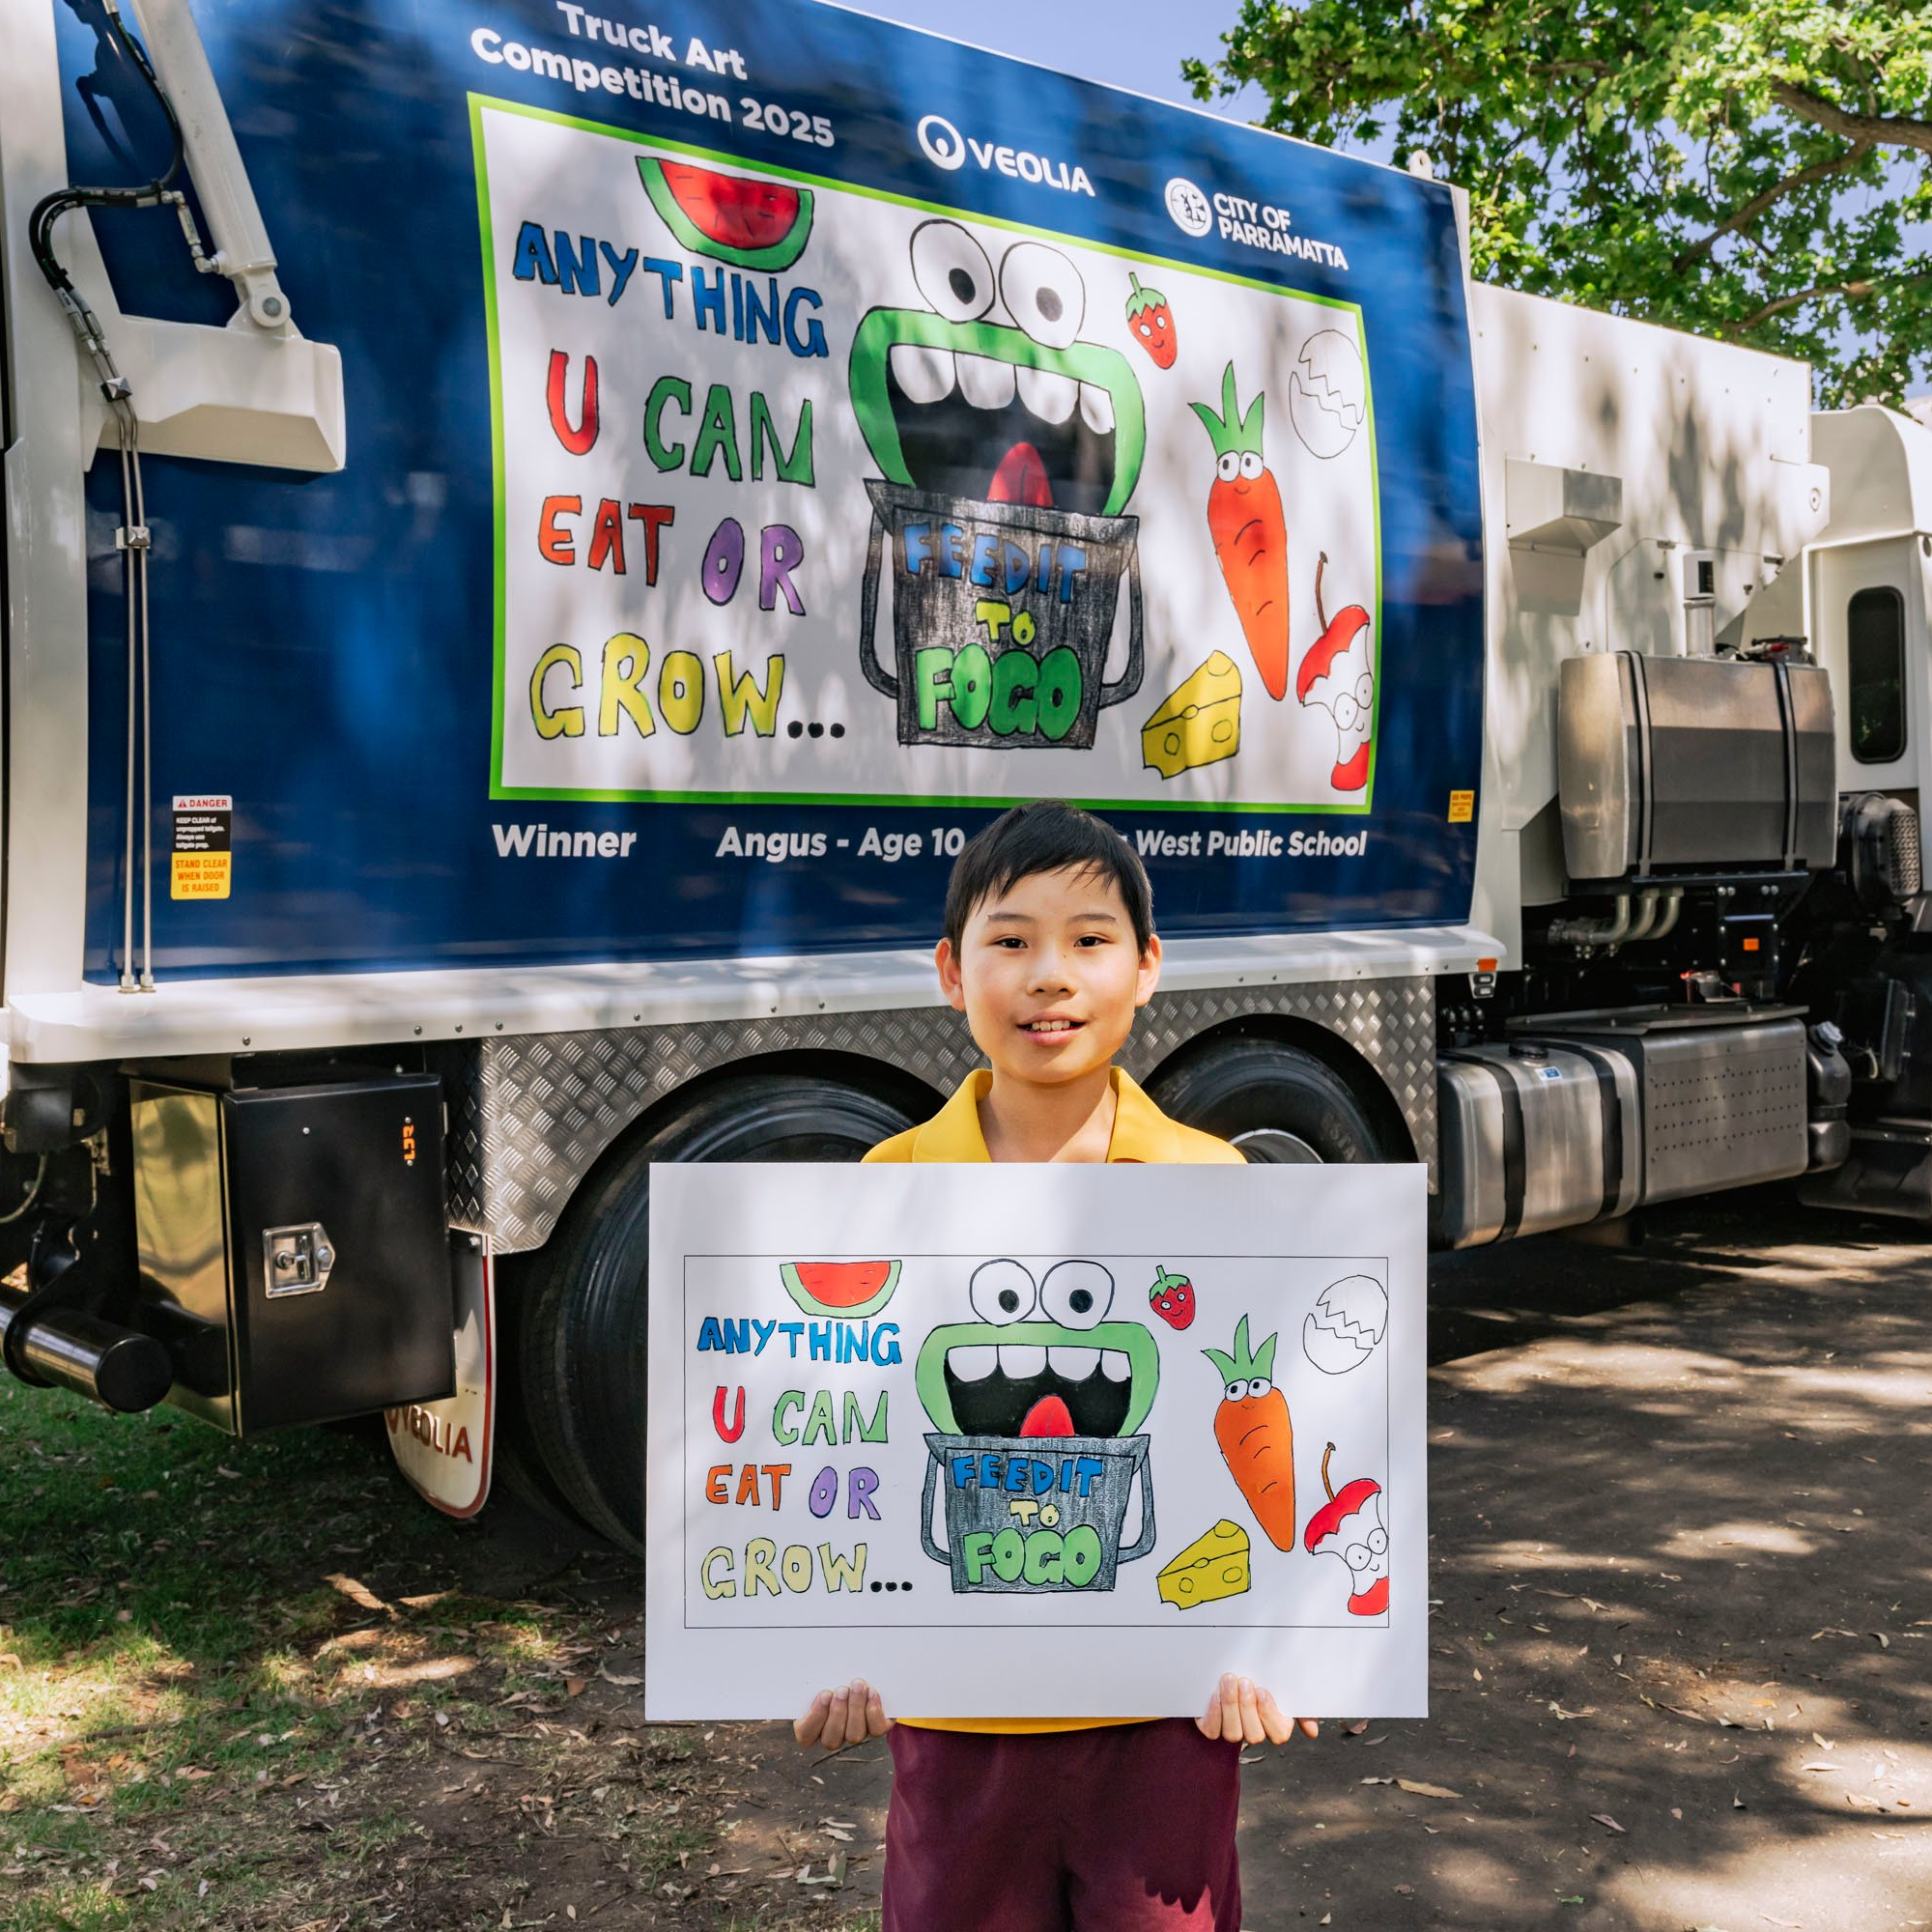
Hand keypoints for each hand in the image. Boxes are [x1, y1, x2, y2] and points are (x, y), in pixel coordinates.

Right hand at [794, 1677, 888, 1751]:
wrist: (862, 1668)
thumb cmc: (832, 1669)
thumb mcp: (817, 1672)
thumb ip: (812, 1676)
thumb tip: (799, 1662)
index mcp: (812, 1722)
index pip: (806, 1734)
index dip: (814, 1718)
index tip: (824, 1694)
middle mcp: (833, 1733)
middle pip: (831, 1739)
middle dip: (837, 1713)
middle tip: (842, 1690)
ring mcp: (854, 1732)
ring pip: (853, 1735)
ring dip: (856, 1709)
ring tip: (858, 1685)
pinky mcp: (876, 1726)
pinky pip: (875, 1728)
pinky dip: (874, 1711)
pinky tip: (872, 1692)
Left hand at [1196, 1673, 1317, 1745]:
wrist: (1233, 1665)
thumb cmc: (1262, 1674)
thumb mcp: (1285, 1683)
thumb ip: (1302, 1706)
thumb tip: (1312, 1732)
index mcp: (1275, 1723)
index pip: (1279, 1734)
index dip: (1269, 1715)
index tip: (1262, 1691)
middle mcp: (1254, 1730)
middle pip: (1254, 1736)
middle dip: (1248, 1708)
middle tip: (1244, 1681)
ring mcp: (1233, 1729)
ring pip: (1233, 1734)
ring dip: (1230, 1707)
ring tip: (1229, 1680)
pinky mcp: (1212, 1725)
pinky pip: (1212, 1731)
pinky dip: (1214, 1714)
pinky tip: (1215, 1694)